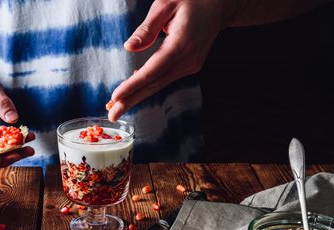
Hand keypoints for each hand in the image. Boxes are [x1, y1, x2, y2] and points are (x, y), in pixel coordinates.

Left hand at [108, 0, 231, 120]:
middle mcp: (188, 60)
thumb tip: (129, 48)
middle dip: (131, 100)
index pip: (152, 71)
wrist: (220, 5)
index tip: (116, 97)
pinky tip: (133, 93)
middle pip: (155, 85)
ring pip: (160, 85)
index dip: (132, 86)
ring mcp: (191, 65)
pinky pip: (166, 79)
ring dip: (138, 96)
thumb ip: (147, 28)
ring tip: (117, 108)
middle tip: (112, 114)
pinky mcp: (190, 66)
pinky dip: (149, 87)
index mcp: (181, 44)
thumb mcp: (166, 4)